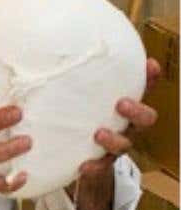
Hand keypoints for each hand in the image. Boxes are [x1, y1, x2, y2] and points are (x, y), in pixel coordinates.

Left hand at [76, 57, 159, 180]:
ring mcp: (116, 144)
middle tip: (121, 103)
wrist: (71, 153)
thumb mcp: (77, 92)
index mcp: (125, 105)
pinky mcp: (102, 163)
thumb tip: (57, 42)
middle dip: (137, 111)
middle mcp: (127, 124)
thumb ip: (76, 74)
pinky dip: (94, 167)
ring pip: (125, 144)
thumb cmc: (77, 112)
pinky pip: (102, 167)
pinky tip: (83, 166)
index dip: (151, 78)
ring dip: (114, 139)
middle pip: (146, 119)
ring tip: (98, 133)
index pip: (144, 89)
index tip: (150, 65)